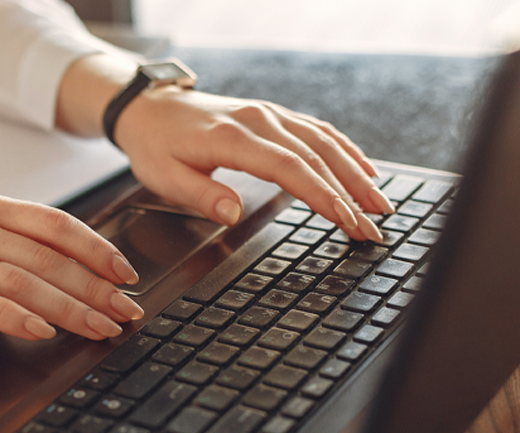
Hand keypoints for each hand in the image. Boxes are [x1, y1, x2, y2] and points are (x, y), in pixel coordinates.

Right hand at [0, 191, 143, 343]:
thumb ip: (10, 248)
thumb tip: (75, 274)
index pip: (55, 224)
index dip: (98, 249)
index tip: (127, 276)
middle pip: (48, 256)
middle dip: (96, 288)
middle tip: (126, 312)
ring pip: (24, 280)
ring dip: (70, 307)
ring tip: (100, 328)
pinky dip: (18, 318)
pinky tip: (42, 332)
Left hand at [115, 87, 393, 240]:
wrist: (150, 108)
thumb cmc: (156, 145)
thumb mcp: (164, 177)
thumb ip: (200, 195)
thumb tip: (232, 213)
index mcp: (233, 138)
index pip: (289, 168)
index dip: (321, 195)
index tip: (346, 220)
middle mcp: (259, 121)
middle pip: (316, 157)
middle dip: (350, 194)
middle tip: (373, 227)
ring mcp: (269, 115)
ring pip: (324, 142)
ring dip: (356, 173)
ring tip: (380, 205)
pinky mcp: (273, 116)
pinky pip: (317, 131)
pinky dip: (345, 150)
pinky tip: (364, 170)